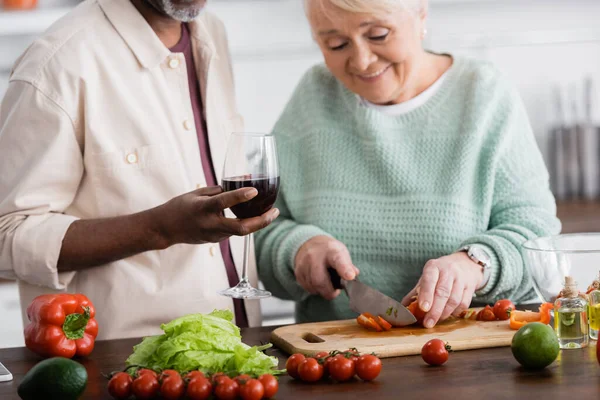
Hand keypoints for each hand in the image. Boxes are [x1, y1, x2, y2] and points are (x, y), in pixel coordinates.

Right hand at [154, 186, 278, 246]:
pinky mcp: (216, 241)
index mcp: (203, 208)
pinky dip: (245, 224)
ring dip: (257, 222)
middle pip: (241, 228)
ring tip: (271, 212)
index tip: (255, 190)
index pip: (223, 202)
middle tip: (275, 211)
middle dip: (261, 221)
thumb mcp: (198, 194)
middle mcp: (209, 224)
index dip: (240, 196)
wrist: (165, 230)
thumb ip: (219, 191)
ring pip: (240, 231)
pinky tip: (254, 216)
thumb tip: (242, 184)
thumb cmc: (181, 206)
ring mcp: (213, 235)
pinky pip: (234, 232)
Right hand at [294, 236, 359, 299]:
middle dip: (329, 292)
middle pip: (319, 280)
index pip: (338, 260)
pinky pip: (307, 287)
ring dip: (321, 290)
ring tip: (326, 283)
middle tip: (335, 292)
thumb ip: (348, 266)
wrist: (310, 244)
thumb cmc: (330, 252)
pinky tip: (317, 282)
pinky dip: (314, 289)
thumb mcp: (342, 254)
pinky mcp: (298, 271)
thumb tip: (353, 274)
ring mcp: (304, 263)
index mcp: (332, 251)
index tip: (350, 276)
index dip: (345, 269)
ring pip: (312, 286)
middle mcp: (315, 255)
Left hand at [401, 252, 483, 327]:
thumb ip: (416, 292)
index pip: (429, 280)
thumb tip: (403, 308)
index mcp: (433, 267)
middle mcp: (448, 271)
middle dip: (435, 310)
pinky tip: (448, 314)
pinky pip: (463, 304)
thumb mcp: (427, 277)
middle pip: (442, 292)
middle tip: (427, 323)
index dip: (426, 294)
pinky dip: (455, 312)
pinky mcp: (471, 288)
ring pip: (454, 299)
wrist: (465, 264)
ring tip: (436, 320)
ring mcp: (461, 279)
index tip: (422, 308)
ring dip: (444, 313)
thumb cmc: (441, 273)